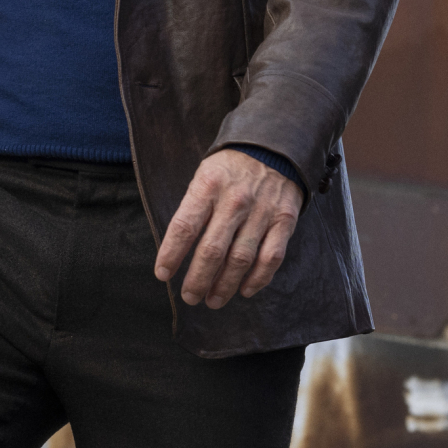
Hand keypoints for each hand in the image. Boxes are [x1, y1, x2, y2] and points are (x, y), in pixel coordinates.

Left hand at [155, 148, 303, 307]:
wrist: (274, 146)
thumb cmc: (230, 169)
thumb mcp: (204, 176)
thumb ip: (193, 209)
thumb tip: (176, 251)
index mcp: (208, 186)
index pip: (185, 226)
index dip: (171, 254)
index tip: (163, 274)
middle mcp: (235, 200)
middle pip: (212, 250)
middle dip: (198, 280)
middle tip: (190, 297)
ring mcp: (262, 211)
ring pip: (241, 259)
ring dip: (224, 286)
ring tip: (213, 300)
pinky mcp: (284, 220)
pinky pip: (271, 258)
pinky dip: (258, 279)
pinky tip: (245, 290)